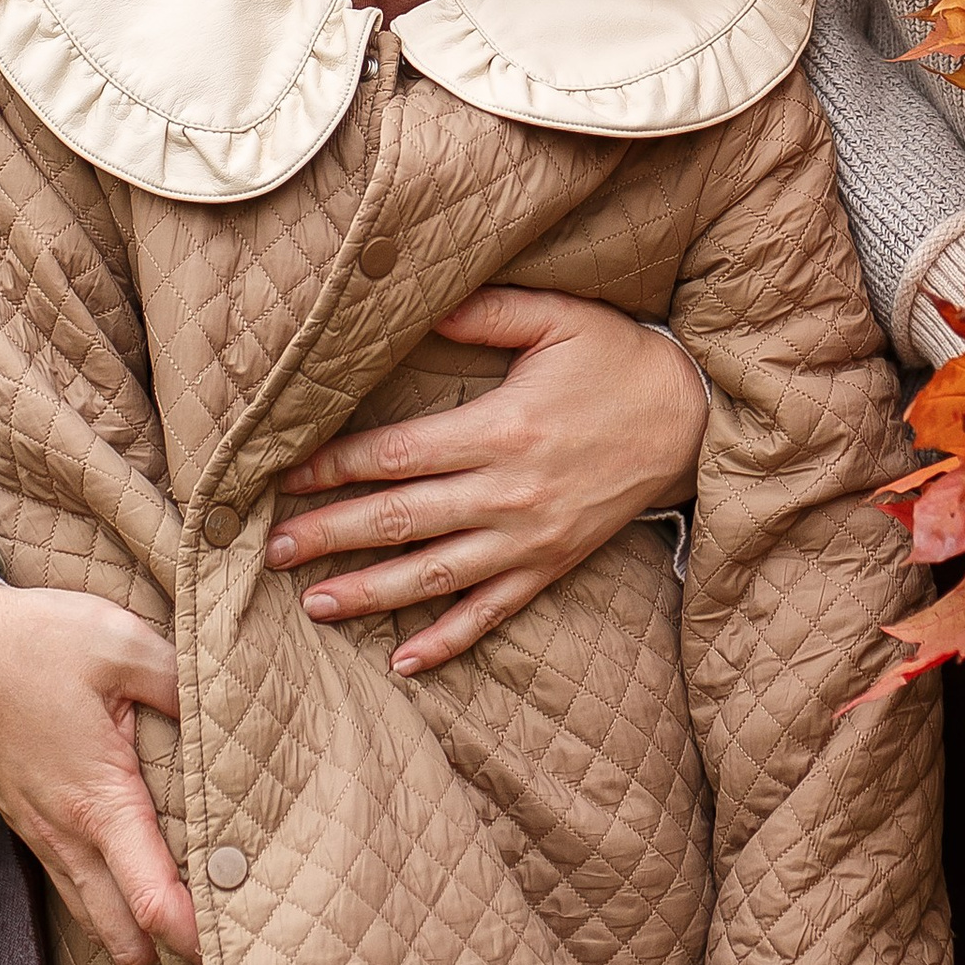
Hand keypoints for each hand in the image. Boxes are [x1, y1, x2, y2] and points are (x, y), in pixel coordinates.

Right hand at [0, 584, 197, 964]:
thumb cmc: (37, 642)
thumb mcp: (123, 643)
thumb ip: (181, 684)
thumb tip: (228, 713)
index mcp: (98, 800)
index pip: (149, 898)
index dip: (192, 935)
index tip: (233, 951)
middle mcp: (66, 834)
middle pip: (121, 935)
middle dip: (170, 950)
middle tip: (224, 938)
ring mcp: (41, 834)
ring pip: (93, 917)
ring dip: (136, 929)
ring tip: (191, 918)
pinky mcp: (29, 823)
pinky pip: (72, 886)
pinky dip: (107, 900)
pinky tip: (139, 876)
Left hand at [262, 287, 708, 677]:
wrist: (693, 421)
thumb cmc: (618, 361)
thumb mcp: (558, 318)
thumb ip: (486, 312)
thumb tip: (421, 305)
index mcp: (499, 430)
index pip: (396, 455)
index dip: (334, 467)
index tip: (285, 476)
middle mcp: (507, 493)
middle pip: (399, 519)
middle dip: (330, 534)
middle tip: (270, 550)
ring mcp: (528, 539)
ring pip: (433, 575)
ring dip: (369, 592)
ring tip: (312, 604)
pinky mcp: (550, 565)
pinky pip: (491, 612)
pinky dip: (447, 640)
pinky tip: (402, 659)